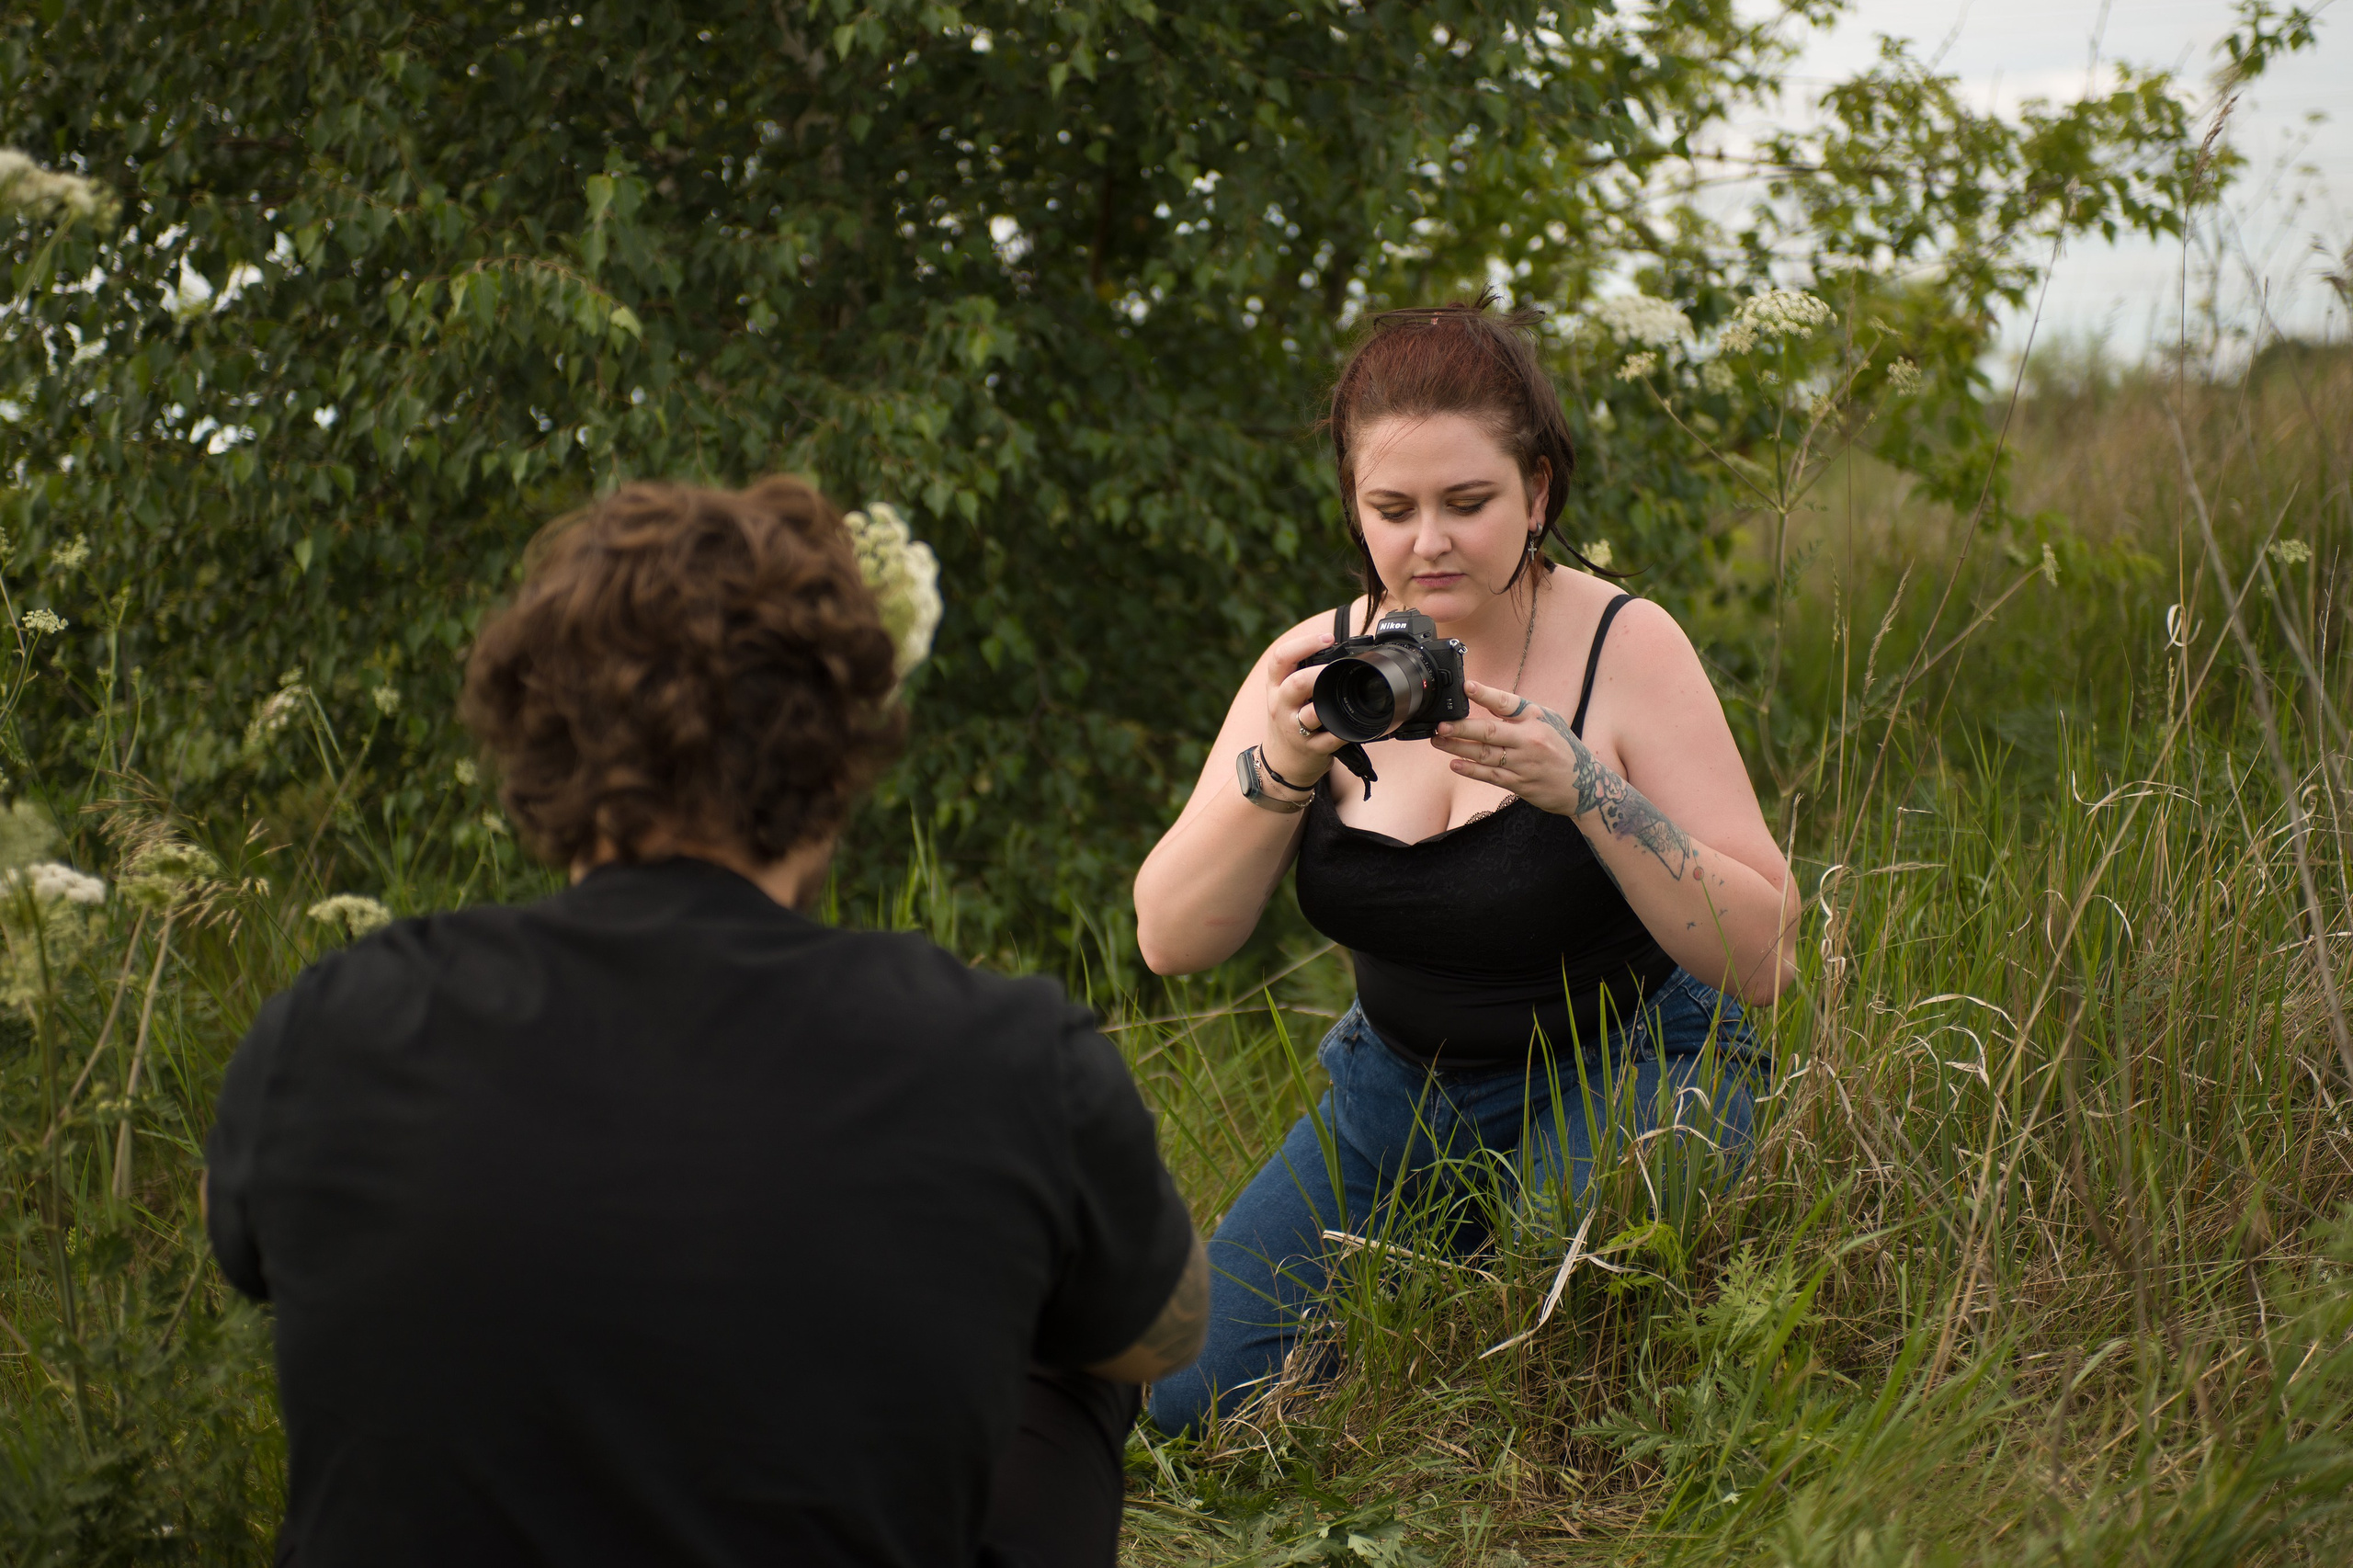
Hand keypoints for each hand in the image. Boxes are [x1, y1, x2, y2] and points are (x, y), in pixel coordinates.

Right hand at [1260, 622, 1345, 785]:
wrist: (1280, 762)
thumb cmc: (1289, 721)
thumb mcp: (1284, 694)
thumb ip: (1301, 672)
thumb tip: (1340, 649)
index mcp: (1276, 686)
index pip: (1281, 658)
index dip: (1304, 643)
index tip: (1328, 638)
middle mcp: (1281, 705)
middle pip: (1296, 683)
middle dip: (1319, 673)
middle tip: (1336, 667)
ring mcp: (1294, 728)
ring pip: (1311, 713)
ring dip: (1330, 703)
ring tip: (1343, 695)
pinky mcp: (1310, 748)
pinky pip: (1331, 738)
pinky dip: (1346, 731)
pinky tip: (1356, 724)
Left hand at [1435, 680, 1695, 879]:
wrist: (1585, 786)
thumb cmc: (1562, 748)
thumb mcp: (1549, 721)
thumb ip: (1520, 712)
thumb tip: (1488, 700)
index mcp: (1536, 718)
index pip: (1507, 703)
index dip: (1486, 694)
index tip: (1466, 687)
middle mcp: (1530, 740)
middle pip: (1489, 732)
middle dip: (1461, 728)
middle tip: (1440, 724)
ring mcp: (1524, 763)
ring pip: (1485, 755)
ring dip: (1458, 748)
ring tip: (1438, 740)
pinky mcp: (1520, 783)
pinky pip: (1491, 775)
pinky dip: (1472, 770)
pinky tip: (1455, 764)